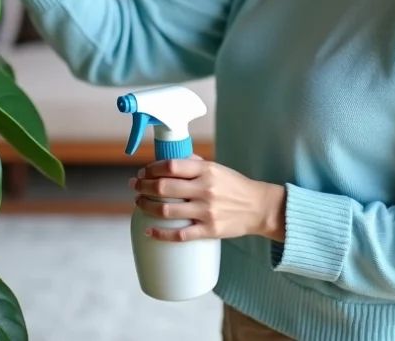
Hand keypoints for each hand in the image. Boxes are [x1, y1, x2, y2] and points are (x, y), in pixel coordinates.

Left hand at [130, 158, 285, 242]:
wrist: (259, 207)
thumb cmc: (236, 186)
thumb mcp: (217, 168)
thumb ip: (195, 163)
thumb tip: (171, 160)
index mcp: (207, 170)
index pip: (171, 166)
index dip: (151, 169)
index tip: (143, 172)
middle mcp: (205, 189)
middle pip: (163, 188)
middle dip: (143, 187)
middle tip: (135, 186)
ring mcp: (207, 211)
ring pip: (167, 211)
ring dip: (146, 206)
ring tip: (139, 203)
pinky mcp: (210, 231)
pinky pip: (179, 235)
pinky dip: (160, 234)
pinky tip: (149, 230)